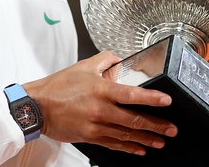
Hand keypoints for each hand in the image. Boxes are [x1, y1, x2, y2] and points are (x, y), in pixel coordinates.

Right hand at [22, 51, 177, 155]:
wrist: (36, 107)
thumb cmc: (57, 87)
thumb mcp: (83, 66)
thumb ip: (104, 60)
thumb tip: (117, 58)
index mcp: (100, 89)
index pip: (132, 95)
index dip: (152, 99)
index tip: (167, 101)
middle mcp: (100, 109)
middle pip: (134, 120)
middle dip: (156, 126)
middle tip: (172, 129)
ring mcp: (95, 126)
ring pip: (126, 135)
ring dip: (146, 140)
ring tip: (161, 142)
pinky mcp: (89, 137)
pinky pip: (113, 144)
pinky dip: (128, 148)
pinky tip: (139, 150)